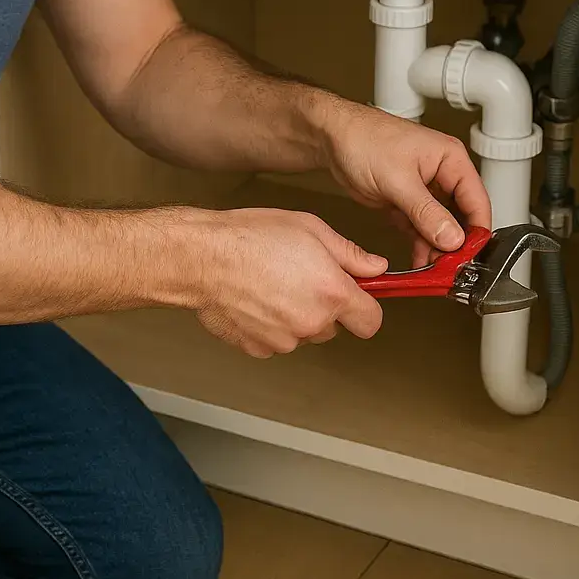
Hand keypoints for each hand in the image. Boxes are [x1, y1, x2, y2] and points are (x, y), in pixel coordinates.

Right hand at [181, 207, 386, 357]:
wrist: (202, 258)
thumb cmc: (251, 237)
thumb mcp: (310, 228)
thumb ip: (349, 254)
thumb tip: (375, 267)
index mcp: (332, 292)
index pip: (371, 321)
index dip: (366, 307)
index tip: (356, 296)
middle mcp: (312, 322)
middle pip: (335, 327)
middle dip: (325, 307)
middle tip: (302, 277)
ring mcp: (285, 340)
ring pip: (304, 334)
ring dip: (296, 316)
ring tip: (272, 284)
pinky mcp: (259, 349)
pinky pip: (276, 340)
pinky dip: (270, 325)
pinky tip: (255, 298)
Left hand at [317, 99, 490, 267]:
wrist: (330, 138)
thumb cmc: (363, 138)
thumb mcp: (399, 180)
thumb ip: (427, 212)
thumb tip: (452, 237)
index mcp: (450, 159)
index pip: (477, 200)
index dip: (477, 231)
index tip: (471, 256)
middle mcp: (441, 174)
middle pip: (461, 217)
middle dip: (456, 243)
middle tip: (450, 267)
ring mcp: (423, 189)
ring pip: (441, 226)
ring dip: (437, 248)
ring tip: (432, 269)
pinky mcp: (405, 201)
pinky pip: (420, 228)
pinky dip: (420, 245)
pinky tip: (418, 260)